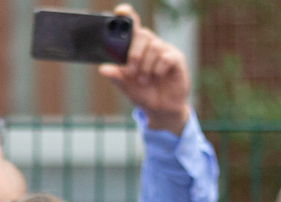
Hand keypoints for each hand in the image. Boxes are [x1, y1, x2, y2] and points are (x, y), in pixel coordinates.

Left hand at [99, 6, 193, 131]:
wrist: (161, 110)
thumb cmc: (144, 94)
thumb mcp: (126, 87)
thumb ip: (116, 76)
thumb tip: (103, 69)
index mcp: (137, 46)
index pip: (133, 25)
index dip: (128, 15)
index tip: (120, 12)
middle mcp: (151, 44)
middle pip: (143, 34)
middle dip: (134, 54)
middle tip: (131, 72)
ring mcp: (165, 50)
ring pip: (154, 46)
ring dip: (146, 66)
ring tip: (144, 80)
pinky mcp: (176, 59)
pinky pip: (166, 57)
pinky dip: (158, 69)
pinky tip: (157, 77)